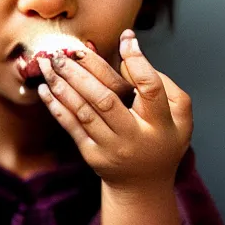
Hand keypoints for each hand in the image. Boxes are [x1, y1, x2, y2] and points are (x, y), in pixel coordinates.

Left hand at [36, 29, 192, 191]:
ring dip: (63, 84)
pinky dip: (57, 105)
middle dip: (84, 71)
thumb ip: (166, 85)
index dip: (138, 62)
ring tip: (48, 62)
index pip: (150, 89)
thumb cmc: (162, 140)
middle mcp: (135, 137)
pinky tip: (44, 88)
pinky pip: (71, 126)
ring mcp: (111, 148)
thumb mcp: (180, 118)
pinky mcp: (91, 154)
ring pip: (84, 111)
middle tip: (67, 49)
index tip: (125, 38)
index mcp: (160, 124)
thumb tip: (132, 55)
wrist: (142, 186)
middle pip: (106, 99)